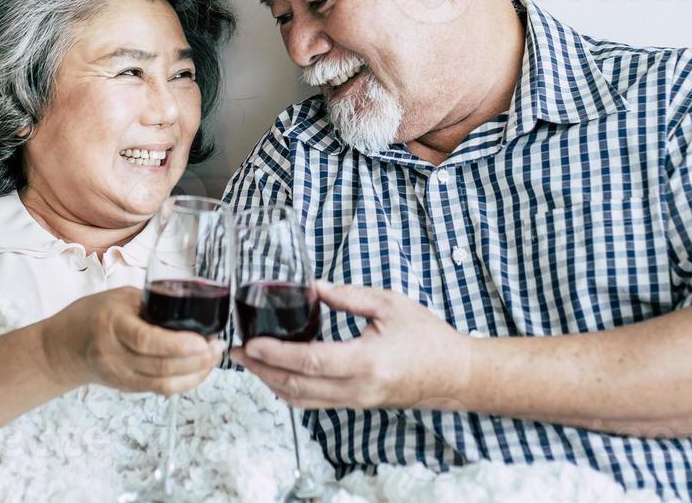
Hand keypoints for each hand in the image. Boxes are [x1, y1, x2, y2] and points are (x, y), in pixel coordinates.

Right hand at [42, 286, 222, 395]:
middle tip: (217, 347)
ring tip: (213, 359)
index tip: (204, 340)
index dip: (178, 345)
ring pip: (163, 384)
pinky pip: (158, 389)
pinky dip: (183, 382)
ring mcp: (118, 375)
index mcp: (111, 325)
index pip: (147, 340)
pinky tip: (198, 370)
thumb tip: (189, 306)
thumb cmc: (89, 315)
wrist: (60, 348)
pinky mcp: (125, 388)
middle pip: (160, 367)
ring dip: (195, 374)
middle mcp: (113, 354)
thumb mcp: (118, 297)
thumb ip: (150, 302)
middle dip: (196, 361)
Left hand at [231, 281, 470, 410]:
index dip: (275, 354)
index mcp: (366, 361)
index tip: (251, 343)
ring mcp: (356, 402)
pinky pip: (314, 403)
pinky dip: (290, 391)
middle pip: (297, 387)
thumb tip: (313, 285)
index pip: (310, 362)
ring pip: (302, 401)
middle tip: (237, 352)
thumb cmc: (428, 338)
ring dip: (271, 382)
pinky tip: (278, 374)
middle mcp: (357, 388)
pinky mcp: (356, 405)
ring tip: (250, 362)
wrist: (454, 373)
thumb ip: (348, 295)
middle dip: (261, 371)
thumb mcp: (390, 304)